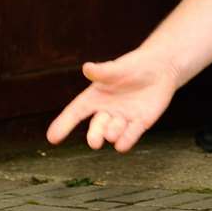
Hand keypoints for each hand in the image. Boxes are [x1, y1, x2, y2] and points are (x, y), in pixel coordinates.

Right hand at [45, 51, 178, 152]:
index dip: (64, 124)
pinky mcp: (139, 124)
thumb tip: (87, 67)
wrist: (160, 68)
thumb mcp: (118, 67)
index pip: (75, 112)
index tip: (52, 138)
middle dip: (94, 135)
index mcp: (95, 97)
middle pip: (96, 127)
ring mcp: (123, 119)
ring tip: (115, 128)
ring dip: (112, 134)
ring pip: (113, 133)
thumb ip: (103, 71)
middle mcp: (106, 111)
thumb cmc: (133, 66)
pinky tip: (122, 144)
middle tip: (94, 142)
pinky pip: (130, 136)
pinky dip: (126, 141)